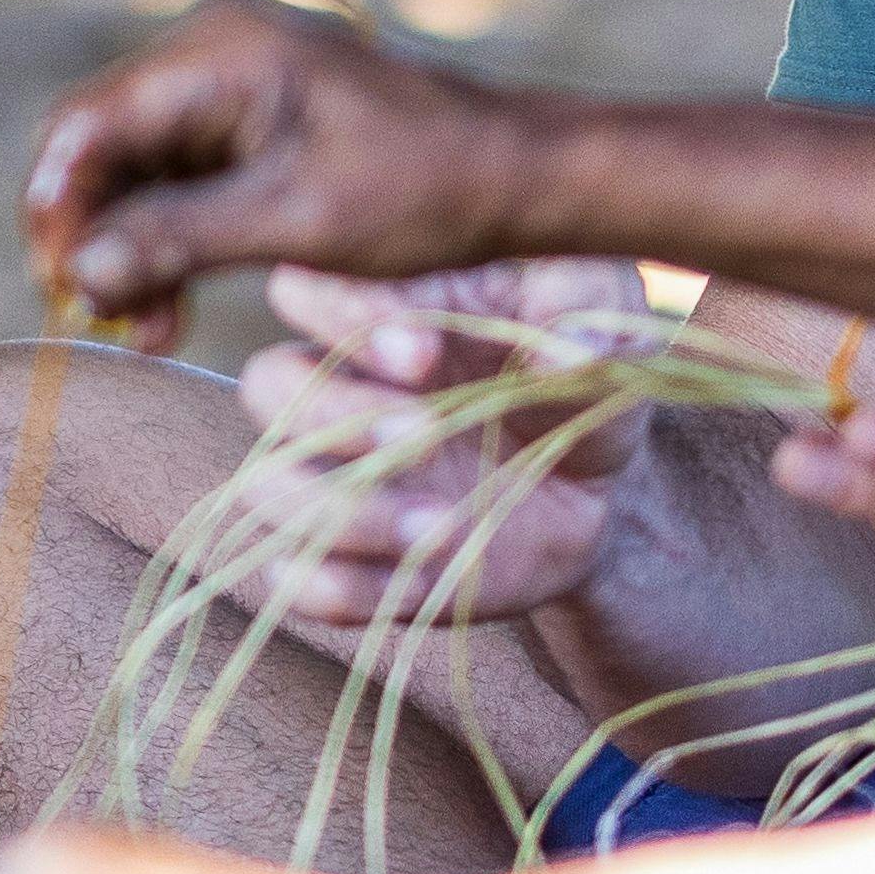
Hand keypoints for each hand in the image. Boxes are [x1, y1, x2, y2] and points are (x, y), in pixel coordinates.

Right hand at [27, 1, 550, 331]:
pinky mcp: (251, 123)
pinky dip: (169, 241)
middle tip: (105, 317)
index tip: (66, 288)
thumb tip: (80, 270)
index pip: (87, 126)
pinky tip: (170, 308)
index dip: (59, 209)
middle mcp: (212, 52)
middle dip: (92, 236)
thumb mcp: (296, 221)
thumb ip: (179, 239)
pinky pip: (179, 180)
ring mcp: (231, 85)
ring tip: (146, 330)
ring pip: (135, 171)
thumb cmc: (425, 189)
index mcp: (219, 52)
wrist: (523, 178)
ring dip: (129, 250)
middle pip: (100, 146)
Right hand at [234, 265, 665, 640]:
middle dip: (337, 414)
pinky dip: (342, 587)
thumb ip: (593, 322)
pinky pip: (289, 580)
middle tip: (429, 435)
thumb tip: (567, 353)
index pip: (306, 286)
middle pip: (266, 385)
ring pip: (264, 487)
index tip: (424, 354)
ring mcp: (332, 476)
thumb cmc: (583, 375)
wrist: (597, 488)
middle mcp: (337, 386)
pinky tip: (426, 569)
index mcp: (385, 307)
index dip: (343, 317)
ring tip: (445, 522)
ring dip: (342, 511)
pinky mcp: (345, 557)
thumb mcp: (610, 329)